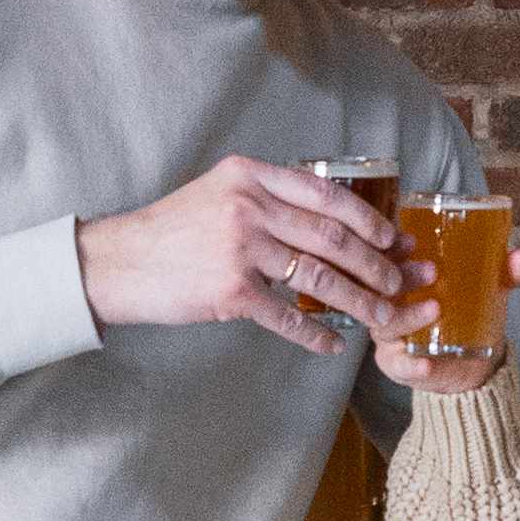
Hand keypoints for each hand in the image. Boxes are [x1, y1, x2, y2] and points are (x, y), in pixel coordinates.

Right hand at [76, 157, 416, 352]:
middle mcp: (249, 207)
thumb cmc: (171, 230)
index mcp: (250, 176)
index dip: (367, 217)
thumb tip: (325, 213)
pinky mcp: (231, 292)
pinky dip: (316, 334)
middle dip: (376, 262)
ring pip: (320, 278)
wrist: (118, 263)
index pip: (325, 194)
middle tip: (401, 281)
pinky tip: (334, 344)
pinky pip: (288, 316)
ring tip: (384, 316)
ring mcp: (240, 250)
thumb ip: (266, 195)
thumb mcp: (218, 192)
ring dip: (360, 300)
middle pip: (332, 237)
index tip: (393, 237)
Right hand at [373, 238, 519, 392]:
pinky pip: (397, 364)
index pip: (389, 254)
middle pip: (383, 285)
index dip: (394, 246)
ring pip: (387, 323)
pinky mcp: (396, 363)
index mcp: (405, 275)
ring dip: (408, 316)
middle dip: (405, 276)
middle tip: (433, 271)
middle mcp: (390, 301)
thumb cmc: (469, 311)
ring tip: (435, 309)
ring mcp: (390, 333)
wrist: (471, 361)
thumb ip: (506, 272)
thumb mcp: (489, 288)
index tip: (413, 239)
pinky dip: (410, 365)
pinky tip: (426, 364)